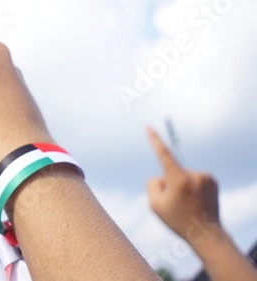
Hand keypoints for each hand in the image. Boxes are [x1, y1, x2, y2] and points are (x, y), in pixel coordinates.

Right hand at [146, 128, 220, 243]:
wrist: (205, 233)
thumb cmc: (177, 220)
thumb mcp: (154, 205)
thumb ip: (152, 184)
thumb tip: (161, 176)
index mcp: (177, 179)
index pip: (163, 154)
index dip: (154, 139)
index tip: (148, 127)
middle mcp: (193, 175)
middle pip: (170, 171)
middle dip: (168, 182)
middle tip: (176, 203)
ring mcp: (204, 177)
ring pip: (182, 174)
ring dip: (181, 185)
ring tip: (187, 203)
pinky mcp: (212, 180)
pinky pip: (193, 178)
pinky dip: (191, 186)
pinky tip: (195, 199)